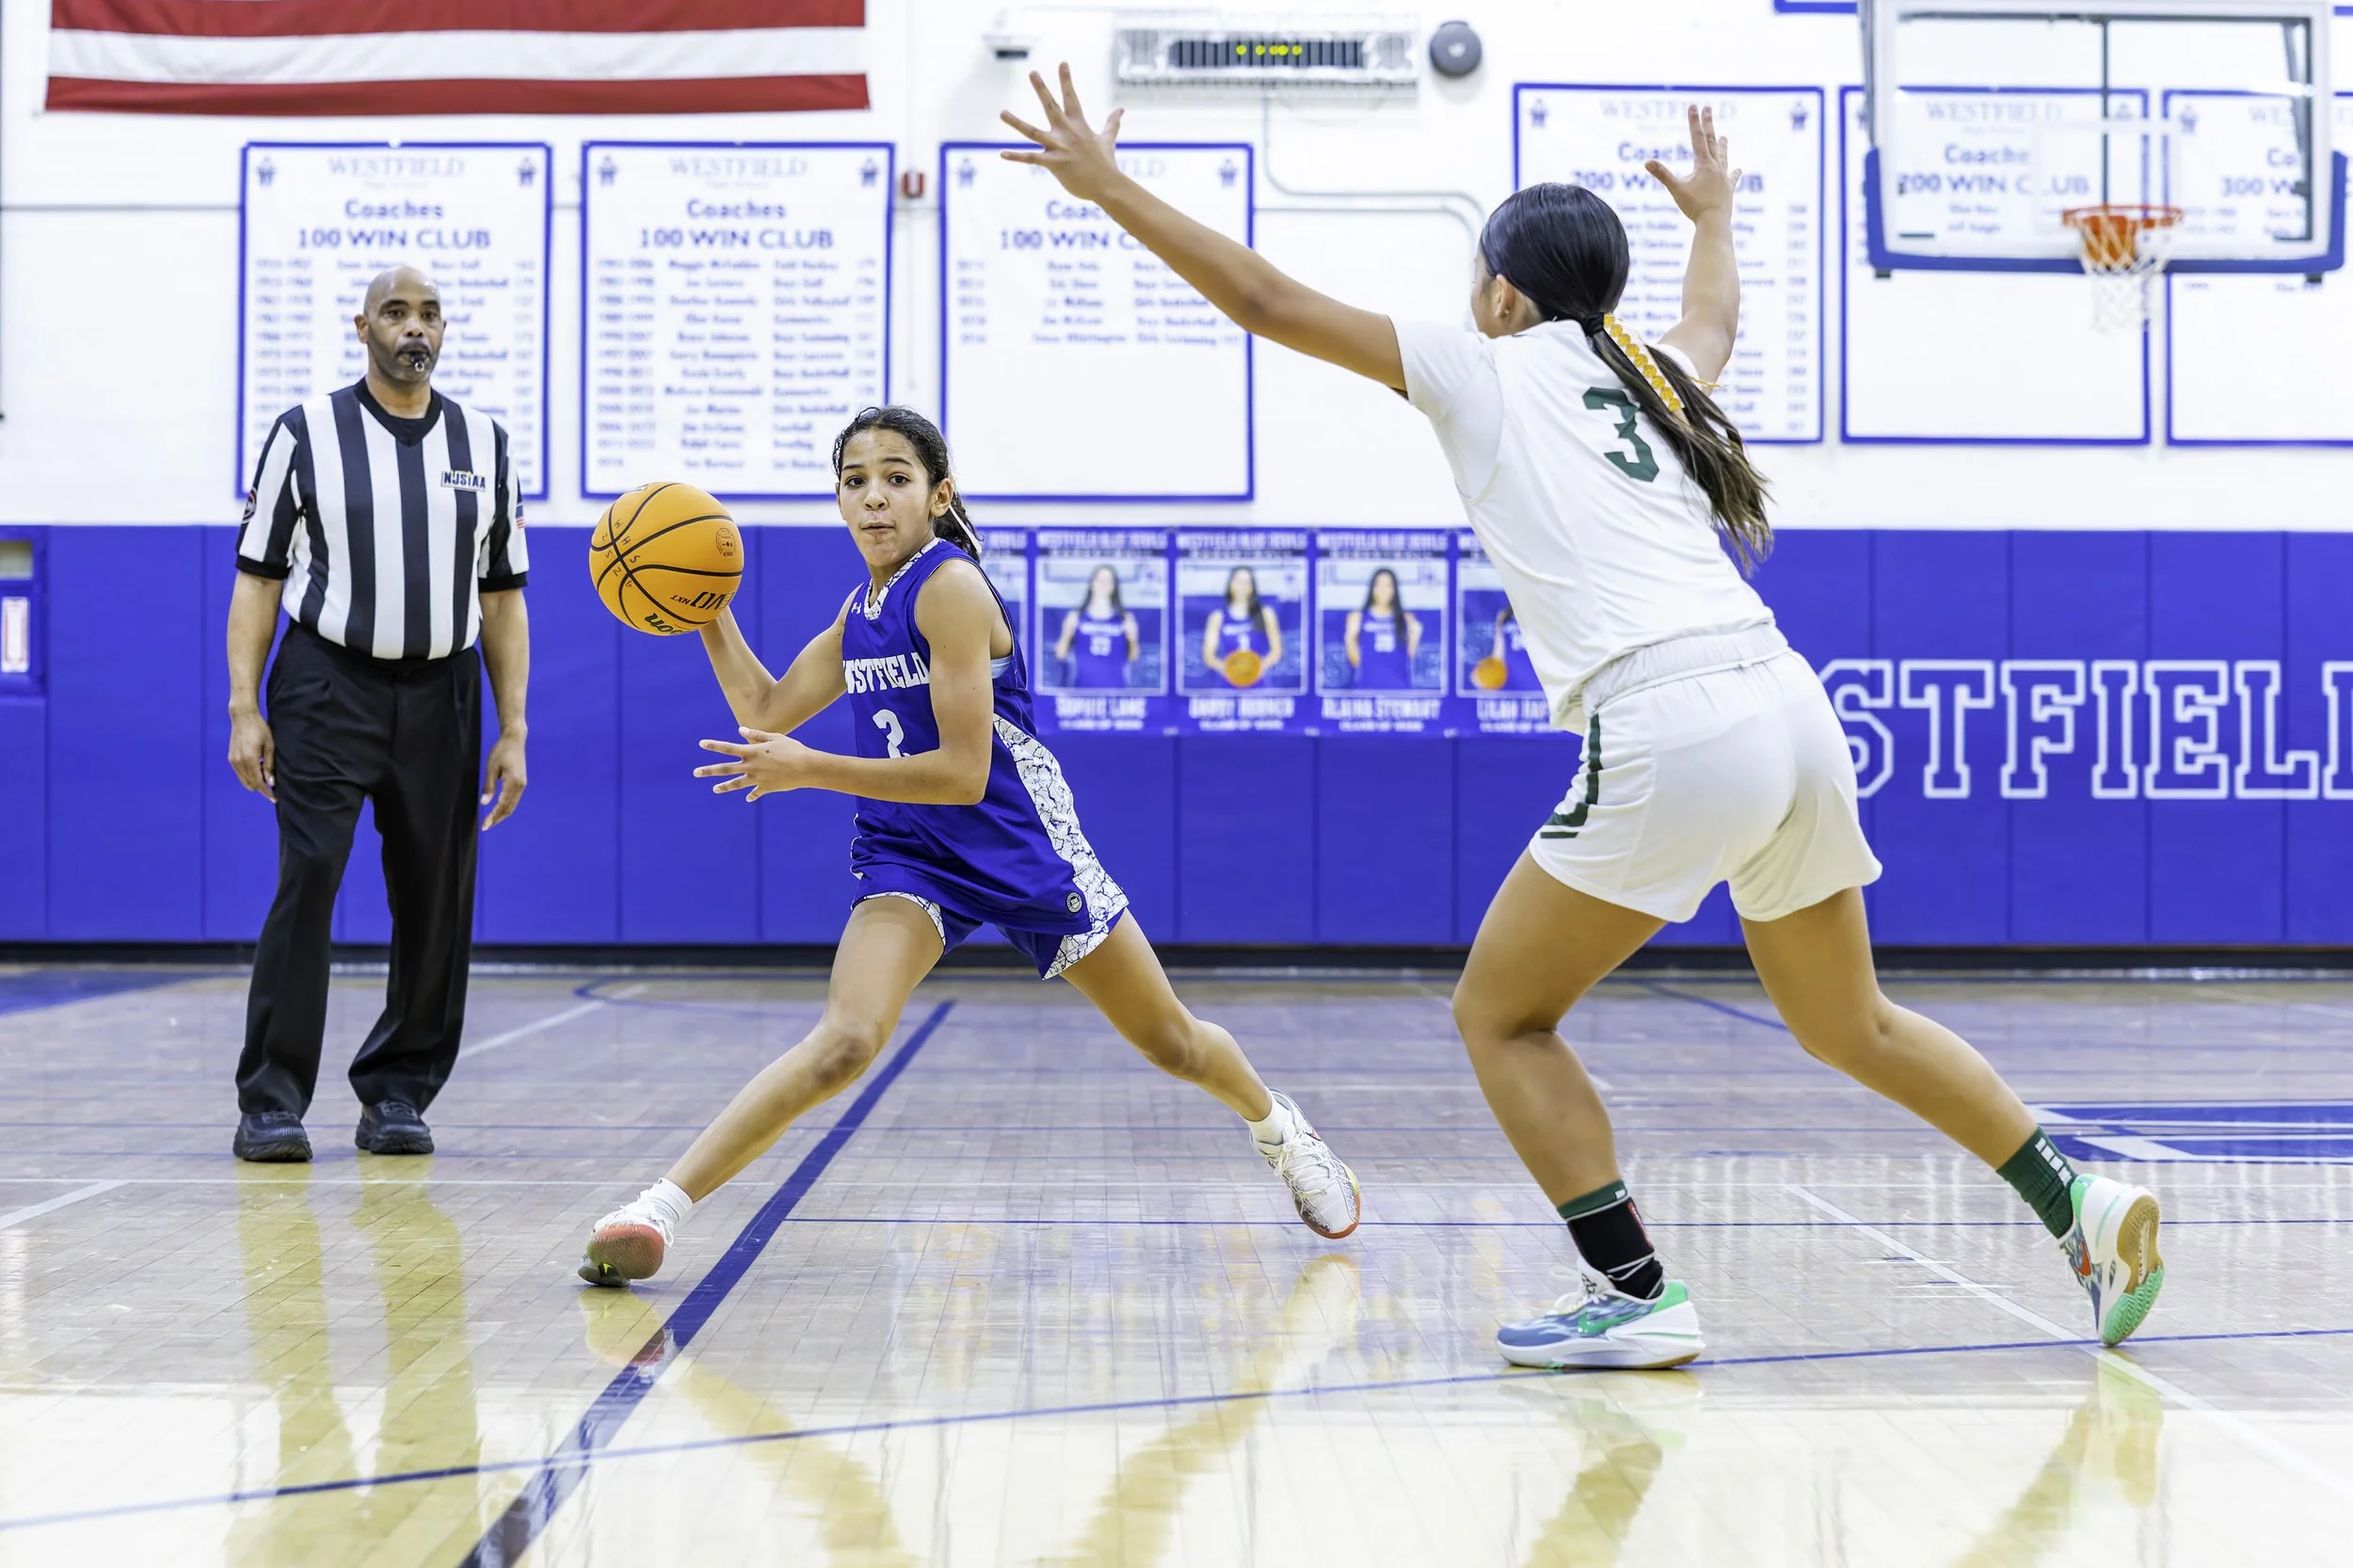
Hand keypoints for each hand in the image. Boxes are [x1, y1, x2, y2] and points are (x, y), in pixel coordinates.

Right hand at [228, 709, 275, 802]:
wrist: (243, 717)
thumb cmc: (260, 729)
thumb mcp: (270, 746)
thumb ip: (269, 765)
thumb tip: (271, 782)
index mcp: (250, 760)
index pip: (258, 782)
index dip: (267, 792)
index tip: (274, 799)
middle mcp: (239, 762)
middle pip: (250, 784)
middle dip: (262, 788)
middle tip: (272, 784)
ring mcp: (233, 761)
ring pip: (244, 781)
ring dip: (255, 782)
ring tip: (265, 774)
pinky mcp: (231, 758)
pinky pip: (240, 774)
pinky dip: (249, 776)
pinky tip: (257, 768)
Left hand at [481, 729, 526, 828]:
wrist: (514, 740)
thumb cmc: (501, 751)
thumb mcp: (491, 768)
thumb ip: (488, 787)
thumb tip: (484, 803)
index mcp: (513, 783)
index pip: (501, 805)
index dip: (493, 816)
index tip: (484, 825)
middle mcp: (520, 786)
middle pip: (509, 808)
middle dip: (498, 818)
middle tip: (486, 826)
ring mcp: (522, 785)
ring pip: (513, 805)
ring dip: (502, 814)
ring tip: (492, 820)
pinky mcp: (521, 782)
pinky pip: (514, 799)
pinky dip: (506, 807)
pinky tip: (499, 809)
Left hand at [695, 727, 810, 800]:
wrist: (807, 768)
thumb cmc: (793, 749)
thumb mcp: (775, 737)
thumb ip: (757, 735)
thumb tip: (740, 729)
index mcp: (753, 752)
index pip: (728, 748)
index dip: (714, 745)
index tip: (701, 744)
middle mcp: (752, 766)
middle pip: (726, 769)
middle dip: (709, 770)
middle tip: (695, 772)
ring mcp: (758, 779)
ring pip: (736, 784)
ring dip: (724, 787)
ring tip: (714, 789)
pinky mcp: (767, 788)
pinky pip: (756, 793)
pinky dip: (751, 795)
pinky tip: (748, 799)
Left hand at [1000, 63, 1125, 202]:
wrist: (1108, 186)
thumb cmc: (1106, 164)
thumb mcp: (1108, 140)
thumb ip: (1111, 123)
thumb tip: (1121, 110)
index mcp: (1079, 126)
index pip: (1071, 98)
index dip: (1066, 80)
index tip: (1062, 63)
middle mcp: (1068, 133)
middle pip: (1051, 107)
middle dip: (1042, 90)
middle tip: (1033, 72)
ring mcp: (1060, 148)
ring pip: (1033, 132)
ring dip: (1017, 123)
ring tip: (1002, 113)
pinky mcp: (1054, 164)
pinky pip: (1031, 159)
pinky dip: (1017, 157)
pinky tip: (1003, 154)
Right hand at [1645, 106, 1740, 223]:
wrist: (1715, 222)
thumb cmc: (1695, 207)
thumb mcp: (1676, 190)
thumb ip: (1662, 174)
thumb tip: (1646, 162)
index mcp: (1703, 164)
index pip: (1697, 138)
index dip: (1694, 122)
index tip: (1694, 106)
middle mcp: (1716, 167)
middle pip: (1711, 141)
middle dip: (1708, 124)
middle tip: (1708, 109)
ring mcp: (1724, 177)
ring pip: (1722, 157)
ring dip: (1722, 146)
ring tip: (1723, 136)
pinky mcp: (1728, 189)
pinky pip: (1732, 177)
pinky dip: (1734, 173)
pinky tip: (1738, 169)